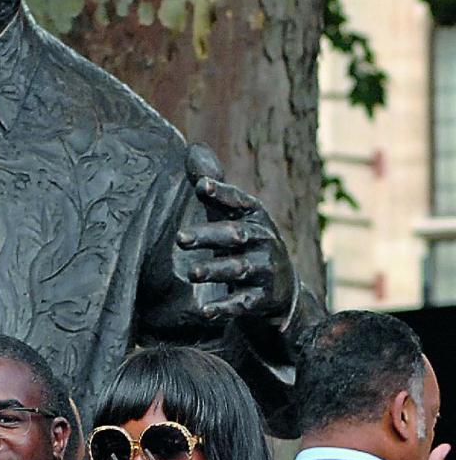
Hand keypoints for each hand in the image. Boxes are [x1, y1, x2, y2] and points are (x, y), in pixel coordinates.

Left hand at [176, 144, 295, 324]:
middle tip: (180, 238)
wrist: (280, 289)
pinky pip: (243, 303)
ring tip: (192, 273)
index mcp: (255, 216)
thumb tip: (192, 148)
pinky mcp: (263, 299)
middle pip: (236, 235)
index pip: (239, 201)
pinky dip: (226, 307)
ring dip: (216, 269)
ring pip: (239, 268)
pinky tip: (206, 311)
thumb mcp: (234, 215)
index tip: (201, 186)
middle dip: (209, 235)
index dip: (221, 193)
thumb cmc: (247, 244)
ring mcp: (265, 270)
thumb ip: (213, 188)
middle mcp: (264, 240)